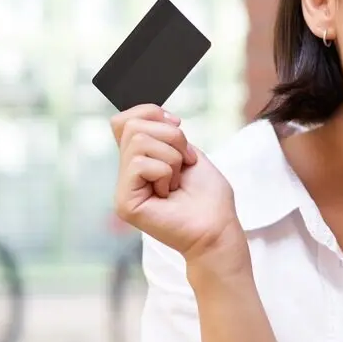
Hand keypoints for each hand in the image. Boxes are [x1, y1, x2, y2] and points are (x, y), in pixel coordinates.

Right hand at [111, 105, 246, 268]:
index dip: (150, 113)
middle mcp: (127, 175)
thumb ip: (162, 133)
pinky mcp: (125, 203)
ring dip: (171, 157)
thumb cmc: (209, 197)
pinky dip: (165, 172)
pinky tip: (169, 193)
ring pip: (138, 142)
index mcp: (140, 161)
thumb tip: (147, 114)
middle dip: (171, 137)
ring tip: (177, 182)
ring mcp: (124, 189)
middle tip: (185, 163)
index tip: (178, 125)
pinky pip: (140, 164)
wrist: (218, 228)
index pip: (124, 121)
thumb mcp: (187, 152)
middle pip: (132, 126)